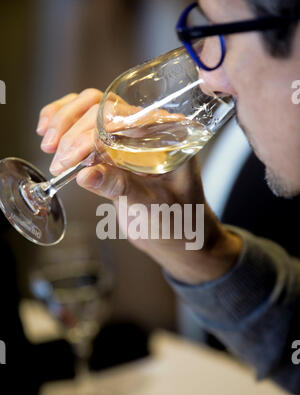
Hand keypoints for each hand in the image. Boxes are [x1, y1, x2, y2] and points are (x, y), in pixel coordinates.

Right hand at [37, 88, 241, 283]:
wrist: (179, 238)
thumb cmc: (178, 223)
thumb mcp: (150, 206)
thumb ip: (120, 187)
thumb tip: (85, 175)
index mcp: (169, 137)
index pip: (125, 119)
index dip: (92, 133)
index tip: (71, 158)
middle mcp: (150, 131)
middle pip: (104, 109)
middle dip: (74, 130)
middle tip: (58, 158)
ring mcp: (130, 138)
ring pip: (92, 110)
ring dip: (64, 122)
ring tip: (48, 145)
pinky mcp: (115, 150)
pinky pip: (87, 127)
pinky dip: (65, 125)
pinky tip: (47, 129)